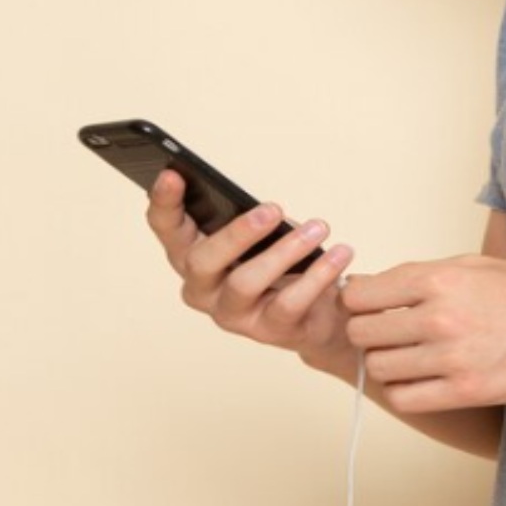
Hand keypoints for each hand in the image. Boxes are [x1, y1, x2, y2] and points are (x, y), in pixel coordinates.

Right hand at [146, 170, 356, 367]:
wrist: (322, 313)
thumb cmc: (284, 264)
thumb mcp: (266, 236)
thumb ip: (255, 221)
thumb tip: (268, 211)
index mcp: (193, 255)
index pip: (167, 229)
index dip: (164, 203)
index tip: (171, 174)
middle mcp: (202, 289)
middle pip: (201, 261)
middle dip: (237, 232)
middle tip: (273, 209)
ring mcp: (232, 314)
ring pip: (244, 283)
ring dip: (285, 251)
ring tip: (319, 229)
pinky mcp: (267, 332)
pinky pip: (288, 303)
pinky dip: (317, 276)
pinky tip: (340, 255)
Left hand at [341, 255, 505, 412]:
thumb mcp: (481, 266)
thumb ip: (426, 275)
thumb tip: (374, 287)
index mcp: (440, 279)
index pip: (361, 295)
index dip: (360, 302)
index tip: (373, 308)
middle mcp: (440, 317)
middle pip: (362, 332)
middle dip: (370, 333)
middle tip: (392, 335)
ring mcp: (452, 358)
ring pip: (379, 367)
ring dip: (388, 364)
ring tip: (413, 357)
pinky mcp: (466, 393)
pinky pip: (404, 399)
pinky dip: (406, 392)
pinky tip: (425, 381)